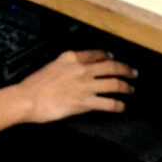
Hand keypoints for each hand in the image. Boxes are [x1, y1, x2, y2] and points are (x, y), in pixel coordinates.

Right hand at [11, 50, 134, 123]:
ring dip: (125, 87)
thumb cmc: (34, 84)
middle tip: (133, 73)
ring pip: (114, 84)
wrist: (28, 98)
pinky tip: (122, 106)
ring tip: (131, 89)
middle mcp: (82, 69)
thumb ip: (66, 65)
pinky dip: (118, 105)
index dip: (108, 56)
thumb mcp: (51, 65)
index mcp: (71, 57)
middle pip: (111, 67)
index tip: (113, 58)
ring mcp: (86, 86)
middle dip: (125, 69)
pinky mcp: (86, 102)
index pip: (96, 54)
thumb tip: (75, 70)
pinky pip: (109, 103)